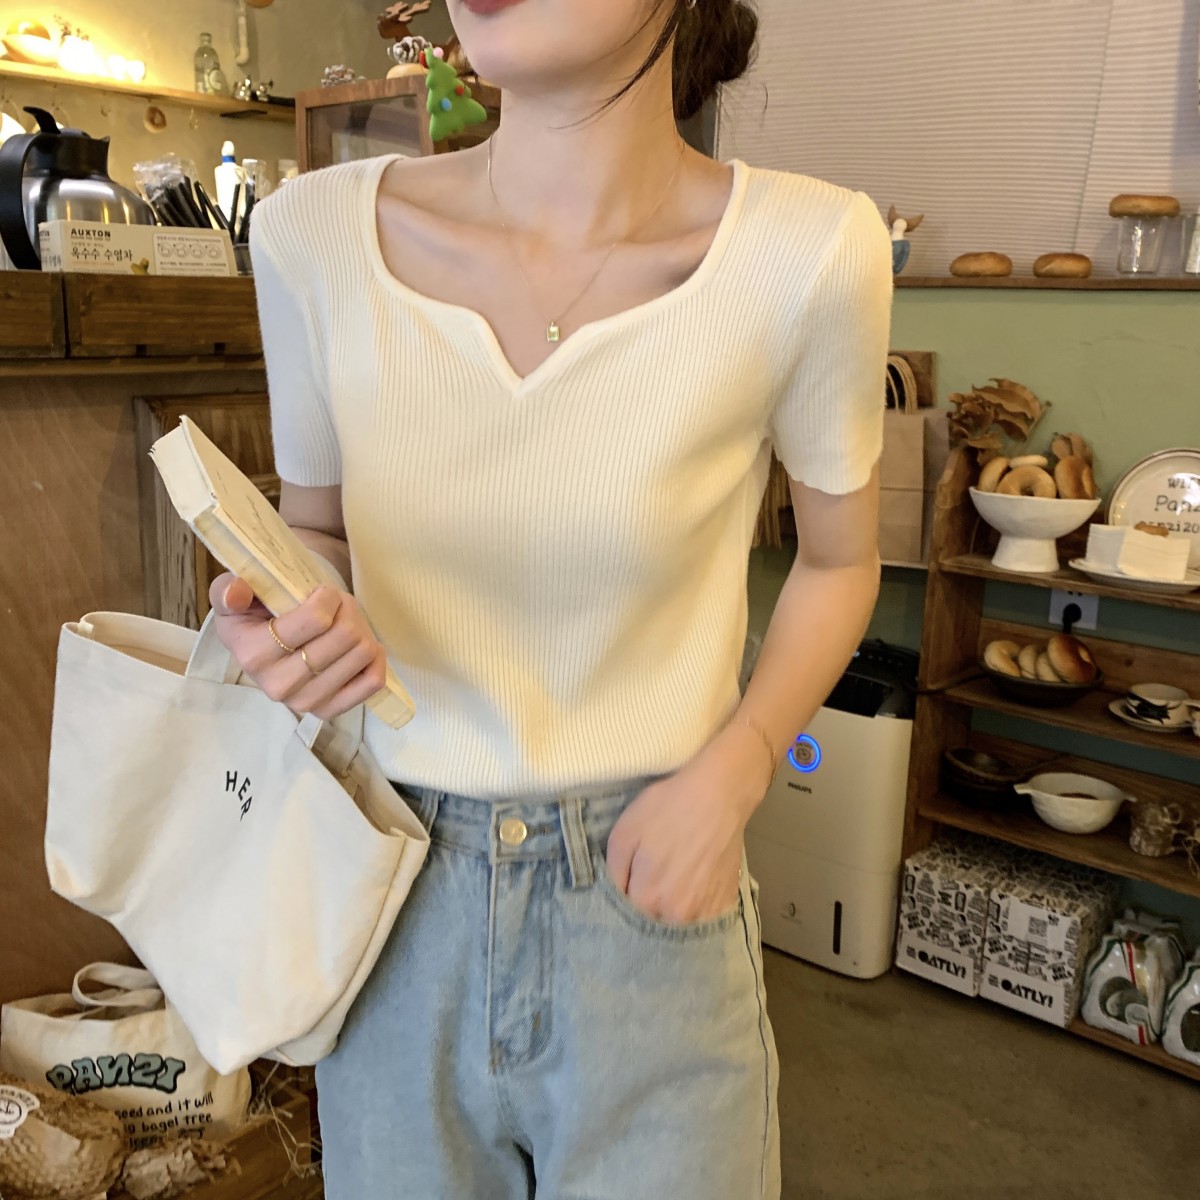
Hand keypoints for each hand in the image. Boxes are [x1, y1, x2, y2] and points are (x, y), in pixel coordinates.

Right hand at [208, 573, 387, 719]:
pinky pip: (373, 681)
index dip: (328, 597)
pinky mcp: (330, 710)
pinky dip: (376, 657)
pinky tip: (361, 645)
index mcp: (254, 654)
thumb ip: (228, 589)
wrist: (266, 642)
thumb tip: (235, 593)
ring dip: (360, 629)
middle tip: (336, 606)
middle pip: (345, 635)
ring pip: (363, 653)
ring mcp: (306, 702)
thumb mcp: (234, 594)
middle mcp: (278, 686)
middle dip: (347, 610)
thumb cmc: (253, 612)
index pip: (316, 619)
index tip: (320, 592)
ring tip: (343, 624)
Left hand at [605, 723, 771, 924]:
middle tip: (655, 875)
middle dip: (649, 904)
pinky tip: (696, 883)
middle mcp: (675, 916)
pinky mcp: (725, 904)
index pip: (626, 914)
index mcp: (646, 899)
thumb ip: (613, 871)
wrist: (719, 794)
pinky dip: (697, 907)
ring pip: (678, 921)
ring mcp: (704, 913)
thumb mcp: (624, 832)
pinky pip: (703, 918)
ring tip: (677, 878)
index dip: (626, 896)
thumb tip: (615, 894)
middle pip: (653, 920)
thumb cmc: (667, 808)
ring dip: (673, 907)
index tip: (632, 879)